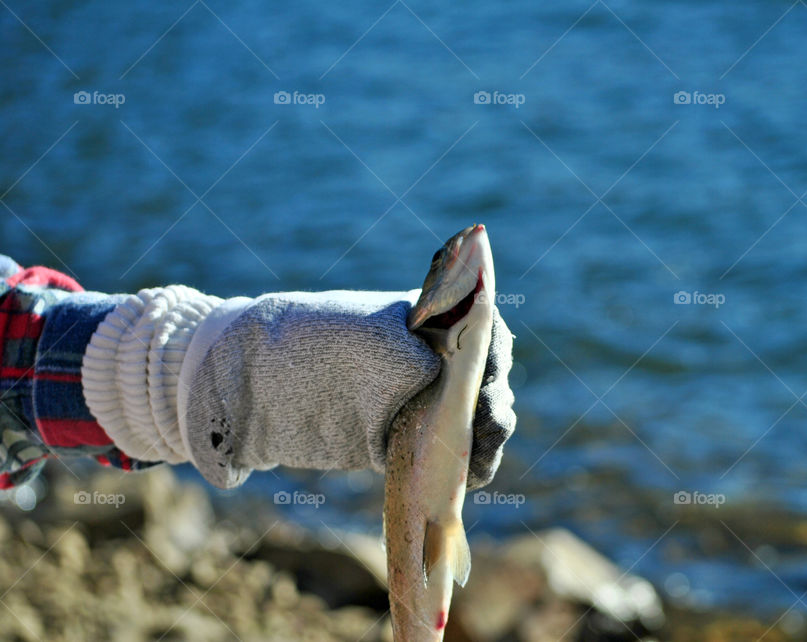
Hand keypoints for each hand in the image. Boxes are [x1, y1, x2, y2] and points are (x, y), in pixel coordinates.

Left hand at [179, 291, 514, 488]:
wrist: (251, 383)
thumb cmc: (307, 343)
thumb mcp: (363, 342)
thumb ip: (408, 356)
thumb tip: (441, 376)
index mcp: (428, 318)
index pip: (482, 330)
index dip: (494, 355)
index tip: (490, 377)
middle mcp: (432, 356)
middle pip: (486, 380)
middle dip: (493, 403)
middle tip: (487, 423)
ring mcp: (419, 399)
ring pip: (474, 420)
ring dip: (485, 438)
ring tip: (479, 457)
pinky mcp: (403, 438)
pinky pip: (449, 454)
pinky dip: (464, 466)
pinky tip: (466, 477)